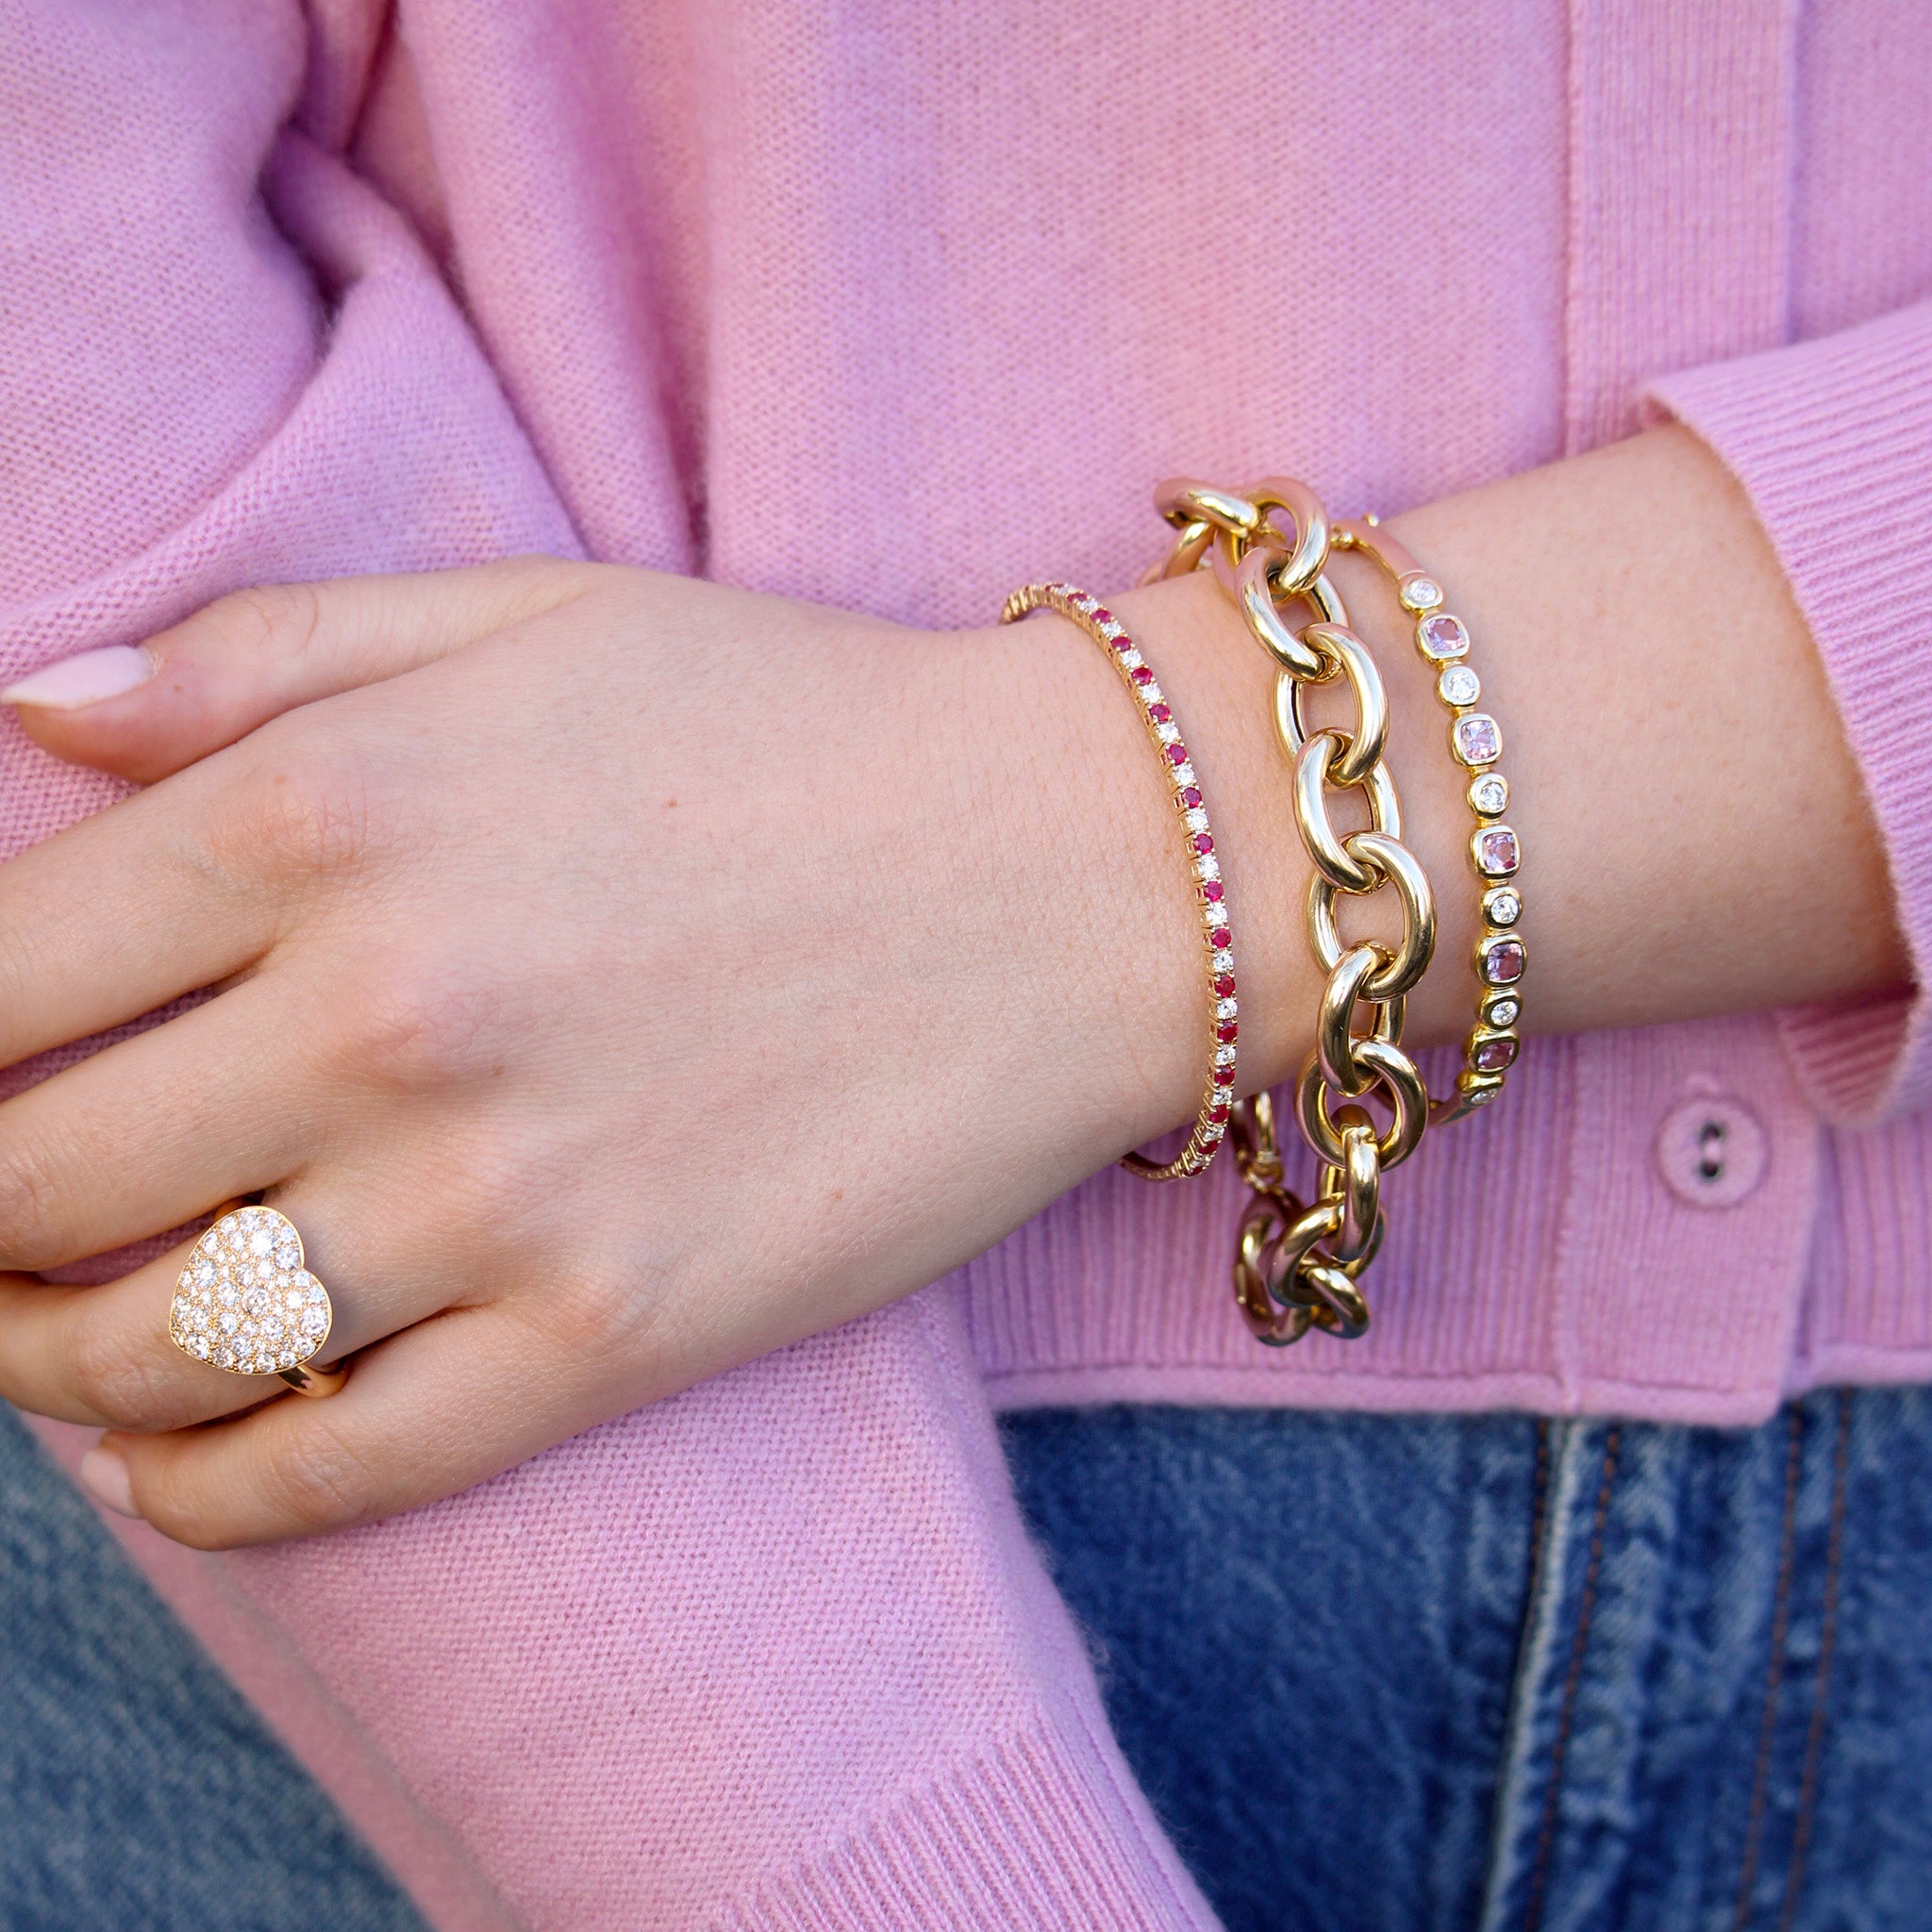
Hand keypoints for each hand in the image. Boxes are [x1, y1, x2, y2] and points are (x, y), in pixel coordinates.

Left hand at [0, 559, 1279, 1545]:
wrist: (1079, 869)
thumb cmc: (808, 725)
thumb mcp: (539, 619)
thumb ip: (267, 652)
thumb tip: (29, 713)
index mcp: (335, 811)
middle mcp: (388, 1011)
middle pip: (26, 1179)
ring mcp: (505, 1196)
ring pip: (153, 1347)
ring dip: (45, 1365)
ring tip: (45, 1343)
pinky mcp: (619, 1332)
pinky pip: (338, 1469)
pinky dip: (207, 1495)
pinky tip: (171, 1468)